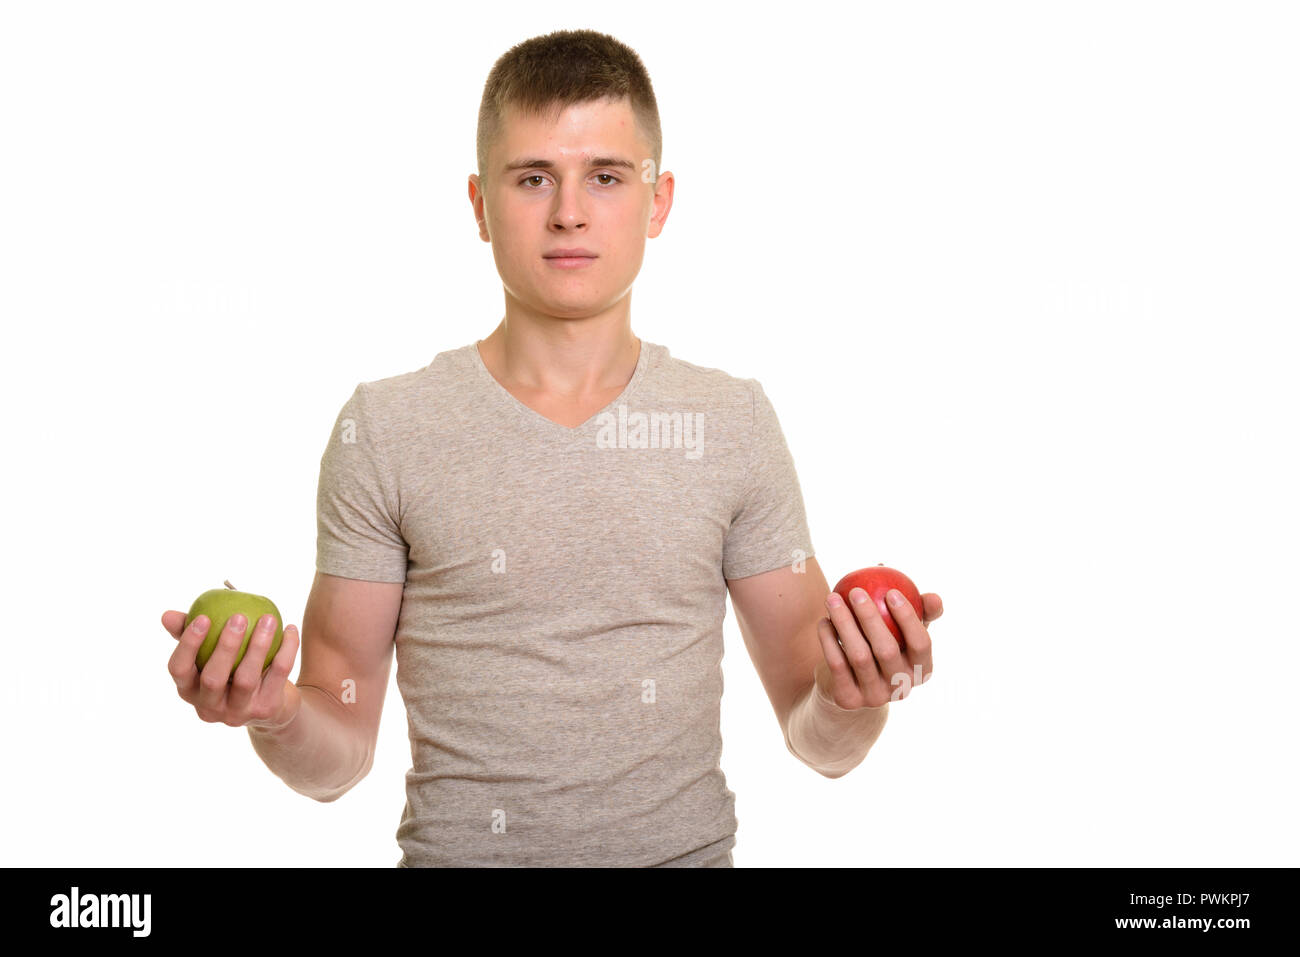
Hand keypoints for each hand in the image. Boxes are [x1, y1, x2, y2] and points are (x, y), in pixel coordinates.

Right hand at [162, 608, 300, 730]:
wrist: (272, 707)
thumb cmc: (232, 671)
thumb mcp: (210, 655)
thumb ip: (191, 634)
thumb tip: (168, 615)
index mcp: (189, 690)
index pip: (179, 670)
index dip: (187, 644)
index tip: (202, 617)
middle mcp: (209, 707)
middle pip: (213, 678)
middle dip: (225, 646)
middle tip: (238, 617)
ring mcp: (238, 712)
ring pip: (246, 679)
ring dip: (258, 645)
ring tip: (268, 619)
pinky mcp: (266, 710)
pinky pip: (277, 675)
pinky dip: (286, 649)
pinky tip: (289, 629)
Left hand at [813, 589, 940, 709]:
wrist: (852, 685)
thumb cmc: (884, 645)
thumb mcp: (904, 631)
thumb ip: (921, 612)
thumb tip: (934, 598)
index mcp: (922, 670)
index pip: (921, 644)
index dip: (908, 618)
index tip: (891, 591)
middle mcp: (902, 688)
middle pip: (887, 650)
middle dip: (870, 617)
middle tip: (855, 591)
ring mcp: (875, 697)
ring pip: (859, 656)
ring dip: (844, 623)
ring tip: (832, 599)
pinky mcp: (849, 700)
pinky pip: (837, 665)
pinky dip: (829, 640)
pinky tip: (824, 620)